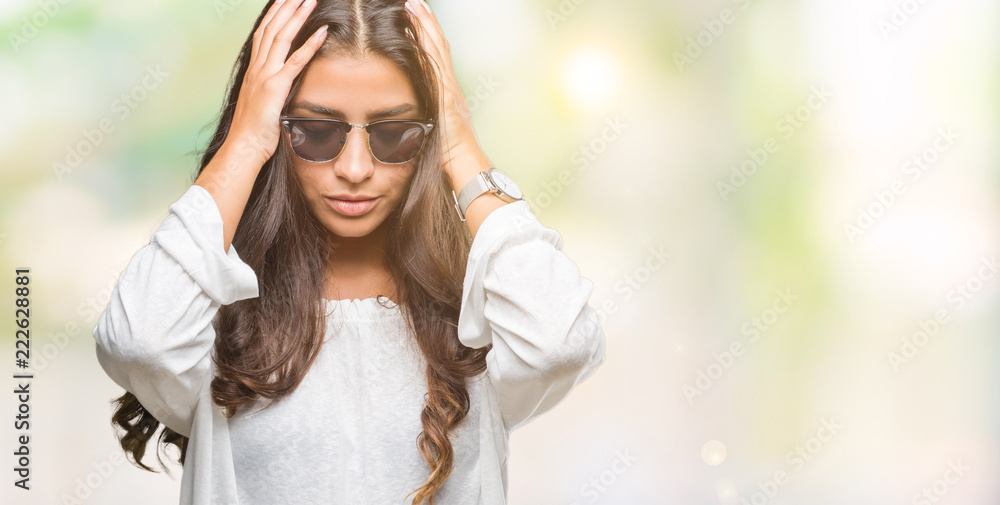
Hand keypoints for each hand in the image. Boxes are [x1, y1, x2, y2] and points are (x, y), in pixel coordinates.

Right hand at [227, 0, 326, 163]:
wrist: (243, 148)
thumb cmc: (254, 132)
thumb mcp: (262, 104)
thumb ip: (270, 90)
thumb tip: (280, 87)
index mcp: (254, 71)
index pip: (263, 34)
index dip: (274, 15)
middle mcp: (257, 69)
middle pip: (272, 29)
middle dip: (286, 7)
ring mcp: (265, 76)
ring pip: (281, 38)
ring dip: (297, 17)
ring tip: (310, 0)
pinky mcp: (275, 88)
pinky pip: (295, 62)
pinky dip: (309, 46)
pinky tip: (322, 32)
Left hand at [403, 0, 489, 182]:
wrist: (463, 162)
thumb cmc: (447, 155)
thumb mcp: (434, 132)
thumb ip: (426, 120)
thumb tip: (411, 119)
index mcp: (448, 93)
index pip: (438, 58)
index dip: (429, 36)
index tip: (419, 18)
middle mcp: (450, 85)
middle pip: (438, 45)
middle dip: (427, 22)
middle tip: (416, 2)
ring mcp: (449, 86)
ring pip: (437, 47)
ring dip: (425, 24)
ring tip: (414, 4)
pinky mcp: (444, 91)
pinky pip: (433, 60)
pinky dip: (425, 41)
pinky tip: (415, 26)